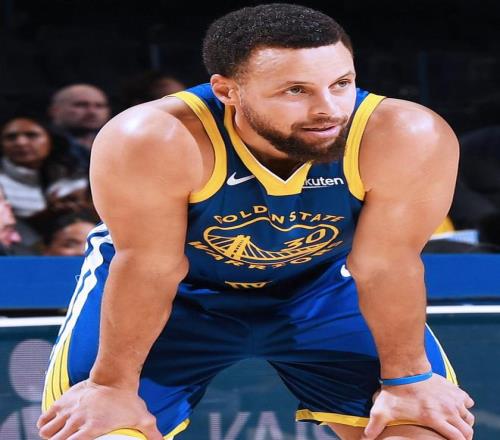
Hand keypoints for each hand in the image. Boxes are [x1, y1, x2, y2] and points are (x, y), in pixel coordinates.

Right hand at [37, 379, 162, 439]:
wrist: (115, 374)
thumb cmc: (128, 399)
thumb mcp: (143, 418)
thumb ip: (152, 433)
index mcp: (91, 430)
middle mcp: (76, 422)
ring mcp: (67, 412)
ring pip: (47, 433)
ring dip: (51, 437)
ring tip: (58, 438)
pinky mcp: (61, 402)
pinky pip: (44, 419)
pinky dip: (44, 425)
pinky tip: (51, 427)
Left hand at [362, 374, 474, 439]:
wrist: (404, 367)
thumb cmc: (393, 391)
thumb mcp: (382, 410)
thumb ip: (375, 426)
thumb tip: (365, 437)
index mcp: (434, 419)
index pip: (458, 439)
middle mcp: (448, 410)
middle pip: (467, 430)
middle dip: (463, 436)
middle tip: (453, 436)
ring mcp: (452, 398)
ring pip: (468, 416)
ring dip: (463, 421)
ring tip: (453, 423)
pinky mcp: (453, 388)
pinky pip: (467, 400)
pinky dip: (463, 405)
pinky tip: (453, 405)